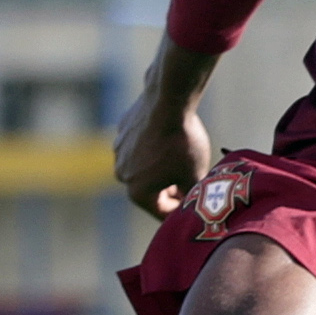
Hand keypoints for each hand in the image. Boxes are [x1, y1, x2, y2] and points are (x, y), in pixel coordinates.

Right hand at [113, 60, 215, 217]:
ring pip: (144, 168)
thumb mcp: (195, 175)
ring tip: (183, 161)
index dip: (183, 211)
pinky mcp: (121, 133)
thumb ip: (192, 196)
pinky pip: (140, 148)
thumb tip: (195, 204)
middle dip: (172, 191)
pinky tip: (170, 140)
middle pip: (151, 191)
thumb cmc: (182, 144)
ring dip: (162, 169)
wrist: (167, 102)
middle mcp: (122, 175)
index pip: (163, 212)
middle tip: (192, 185)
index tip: (197, 205)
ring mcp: (118, 152)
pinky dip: (154, 149)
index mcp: (137, 192)